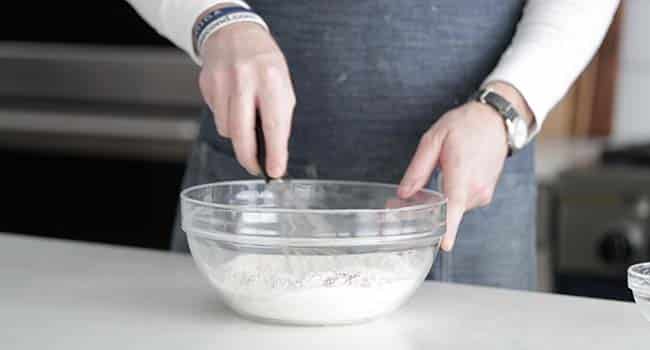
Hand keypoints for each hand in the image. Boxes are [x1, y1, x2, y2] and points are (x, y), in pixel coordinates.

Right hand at [199, 22, 295, 176]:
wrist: (233, 33)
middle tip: (255, 168)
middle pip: (242, 133)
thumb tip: (275, 152)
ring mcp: (222, 82)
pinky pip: (216, 117)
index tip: (275, 172)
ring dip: (237, 135)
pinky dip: (226, 120)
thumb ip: (279, 117)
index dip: (275, 152)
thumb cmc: (264, 63)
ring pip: (226, 129)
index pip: (274, 124)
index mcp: (271, 79)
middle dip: (248, 157)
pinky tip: (232, 105)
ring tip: (246, 121)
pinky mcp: (207, 85)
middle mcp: (245, 80)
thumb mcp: (282, 85)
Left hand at [397, 82, 532, 250]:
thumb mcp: (433, 139)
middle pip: (446, 211)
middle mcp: (476, 188)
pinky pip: (463, 202)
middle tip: (409, 195)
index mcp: (461, 174)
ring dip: (443, 198)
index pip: (454, 207)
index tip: (444, 245)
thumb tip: (404, 193)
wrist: (495, 120)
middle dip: (430, 208)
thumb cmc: (464, 125)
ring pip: (454, 207)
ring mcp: (484, 193)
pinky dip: (454, 195)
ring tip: (442, 171)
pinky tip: (453, 175)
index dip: (448, 228)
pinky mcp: (486, 194)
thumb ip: (418, 169)